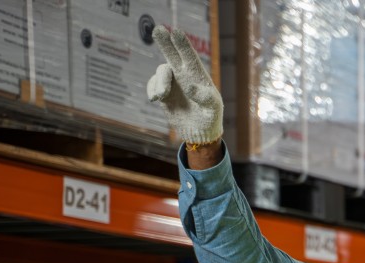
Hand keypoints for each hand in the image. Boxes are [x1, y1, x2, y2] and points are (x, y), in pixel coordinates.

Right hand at [147, 25, 222, 144]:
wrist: (199, 131)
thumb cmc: (211, 116)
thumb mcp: (213, 108)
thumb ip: (205, 97)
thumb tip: (189, 87)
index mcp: (198, 75)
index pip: (189, 56)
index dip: (183, 44)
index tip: (176, 32)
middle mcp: (184, 75)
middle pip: (173, 54)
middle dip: (165, 42)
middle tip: (158, 29)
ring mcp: (172, 83)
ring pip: (161, 72)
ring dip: (160, 82)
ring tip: (161, 96)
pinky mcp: (163, 93)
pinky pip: (153, 85)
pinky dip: (152, 90)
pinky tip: (156, 99)